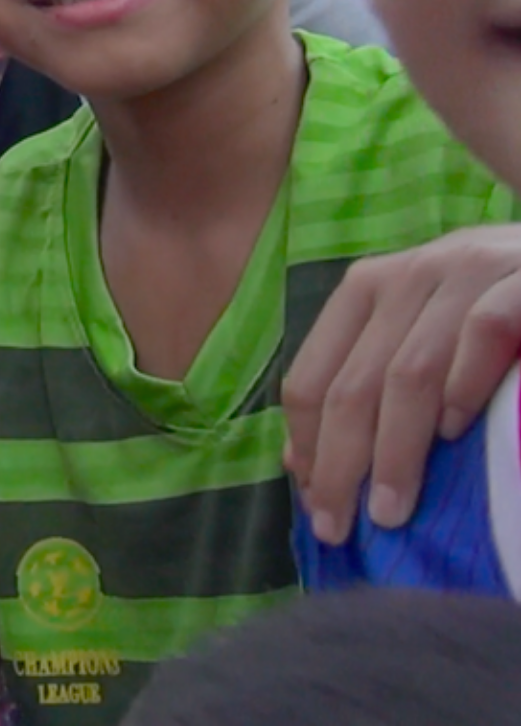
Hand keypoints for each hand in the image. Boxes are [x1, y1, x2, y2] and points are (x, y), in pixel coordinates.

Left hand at [283, 224, 520, 543]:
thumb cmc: (496, 311)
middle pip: (352, 384)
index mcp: (368, 290)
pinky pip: (483, 334)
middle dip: (340, 464)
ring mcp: (468, 272)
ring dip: (396, 451)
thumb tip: (301, 462)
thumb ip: (365, 383)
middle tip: (340, 527)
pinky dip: (464, 389)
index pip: (311, 376)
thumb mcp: (422, 336)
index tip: (314, 504)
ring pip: (409, 372)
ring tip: (392, 509)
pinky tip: (457, 434)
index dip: (307, 445)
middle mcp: (410, 275)